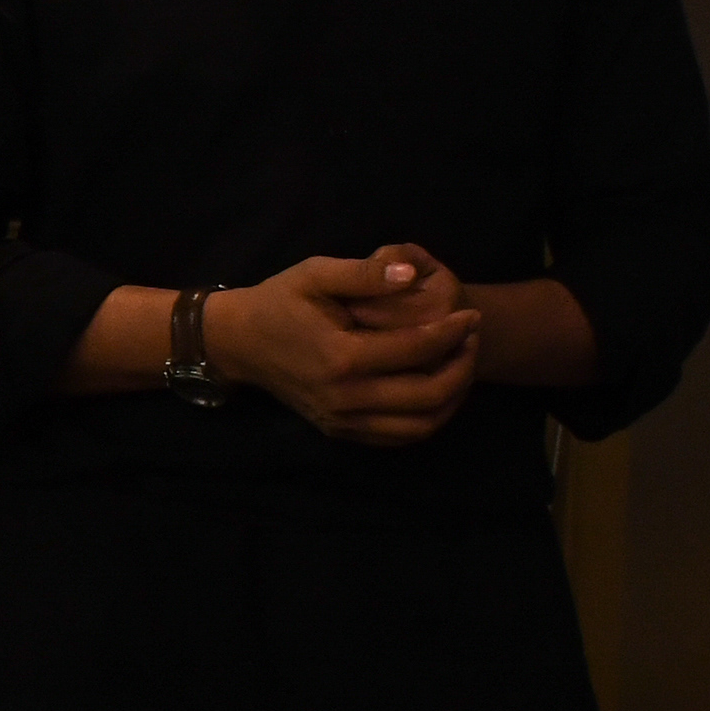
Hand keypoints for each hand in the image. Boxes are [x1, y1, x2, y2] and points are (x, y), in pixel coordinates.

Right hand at [205, 253, 482, 444]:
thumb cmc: (279, 302)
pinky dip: (427, 419)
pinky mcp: (339, 430)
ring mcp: (341, 419)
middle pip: (428, 395)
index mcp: (341, 357)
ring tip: (460, 367)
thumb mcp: (316, 273)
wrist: (237, 342)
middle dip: (463, 367)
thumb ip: (365, 273)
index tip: (471, 315)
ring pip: (420, 425)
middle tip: (471, 341)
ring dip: (452, 399)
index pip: (417, 349)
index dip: (454, 332)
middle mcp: (344, 397)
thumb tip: (412, 273)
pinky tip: (436, 393)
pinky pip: (398, 437)